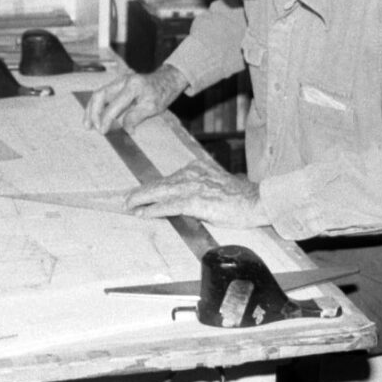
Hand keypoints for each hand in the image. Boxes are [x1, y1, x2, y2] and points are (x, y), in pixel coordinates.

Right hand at [83, 64, 187, 133]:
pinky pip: (103, 94)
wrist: (167, 80)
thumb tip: (125, 129)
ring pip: (99, 94)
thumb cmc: (162, 93)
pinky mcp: (118, 85)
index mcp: (132, 86)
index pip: (113, 104)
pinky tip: (93, 116)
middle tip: (91, 127)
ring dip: (91, 109)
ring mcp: (119, 81)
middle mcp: (123, 81)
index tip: (103, 131)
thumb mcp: (153, 107)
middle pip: (100, 95)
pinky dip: (97, 106)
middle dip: (93, 112)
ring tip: (87, 124)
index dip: (106, 119)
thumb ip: (136, 117)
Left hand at [125, 157, 269, 227]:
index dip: (152, 187)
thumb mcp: (213, 187)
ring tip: (128, 205)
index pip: (168, 178)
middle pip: (160, 183)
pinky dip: (154, 209)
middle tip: (125, 199)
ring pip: (160, 191)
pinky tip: (143, 213)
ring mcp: (193, 186)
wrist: (255, 201)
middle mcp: (192, 174)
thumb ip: (196, 189)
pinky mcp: (196, 200)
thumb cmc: (238, 199)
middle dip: (141, 192)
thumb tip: (180, 201)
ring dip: (142, 199)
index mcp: (196, 168)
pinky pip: (169, 205)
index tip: (139, 192)